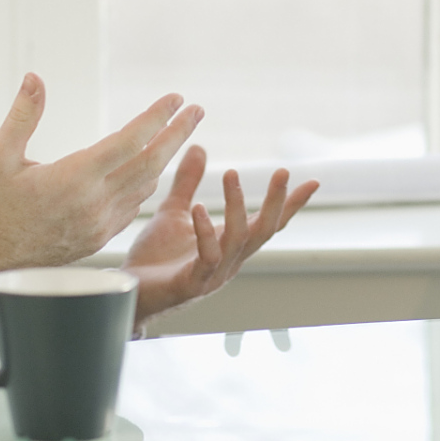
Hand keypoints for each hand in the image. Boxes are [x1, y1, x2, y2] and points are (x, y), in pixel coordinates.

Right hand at [0, 75, 201, 289]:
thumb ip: (23, 116)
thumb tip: (35, 79)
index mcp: (73, 178)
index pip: (130, 141)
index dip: (156, 117)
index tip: (175, 98)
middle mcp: (94, 202)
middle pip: (151, 163)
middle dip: (178, 134)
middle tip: (197, 111)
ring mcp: (100, 223)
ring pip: (146, 186)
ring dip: (165, 158)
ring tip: (178, 133)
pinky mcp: (98, 237)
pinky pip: (133, 206)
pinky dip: (147, 183)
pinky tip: (149, 169)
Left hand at [122, 145, 318, 326]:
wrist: (127, 293)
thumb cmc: (154, 259)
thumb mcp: (174, 212)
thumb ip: (188, 183)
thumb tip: (200, 147)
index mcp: (230, 245)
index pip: (267, 222)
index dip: (290, 204)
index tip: (313, 182)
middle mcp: (229, 261)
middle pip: (264, 230)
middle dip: (277, 202)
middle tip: (282, 172)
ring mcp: (213, 275)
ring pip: (238, 240)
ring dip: (237, 206)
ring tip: (231, 174)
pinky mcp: (191, 284)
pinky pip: (207, 257)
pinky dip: (205, 232)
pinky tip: (199, 208)